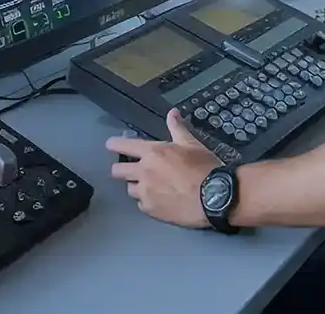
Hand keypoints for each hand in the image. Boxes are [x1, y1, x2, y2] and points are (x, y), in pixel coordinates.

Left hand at [106, 109, 219, 228]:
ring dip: (136, 186)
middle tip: (130, 170)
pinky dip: (147, 202)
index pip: (124, 145)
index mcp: (153, 152)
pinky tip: (158, 201)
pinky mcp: (151, 210)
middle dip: (121, 169)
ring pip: (129, 189)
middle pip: (118, 171)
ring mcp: (146, 192)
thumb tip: (172, 113)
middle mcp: (144, 171)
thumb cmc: (204, 168)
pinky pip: (141, 205)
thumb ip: (177, 128)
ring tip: (148, 187)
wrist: (215, 197)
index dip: (114, 144)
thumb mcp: (192, 144)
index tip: (110, 145)